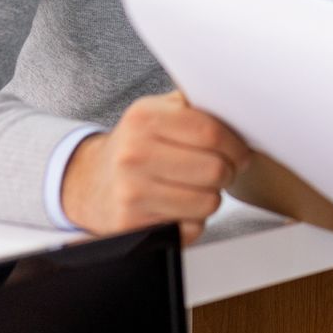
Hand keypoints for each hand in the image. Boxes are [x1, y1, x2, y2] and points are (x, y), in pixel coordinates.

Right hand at [59, 92, 249, 243]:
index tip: (240, 152)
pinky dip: (193, 221)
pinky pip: (190, 228)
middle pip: (215, 170)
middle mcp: (134, 153)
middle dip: (228, 172)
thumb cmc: (137, 145)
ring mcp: (131, 192)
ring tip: (198, 187)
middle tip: (223, 170)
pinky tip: (179, 207)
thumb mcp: (158, 112)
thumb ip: (195, 104)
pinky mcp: (133, 225)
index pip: (211, 132)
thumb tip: (241, 106)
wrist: (91, 181)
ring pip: (208, 202)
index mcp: (144, 117)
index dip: (236, 145)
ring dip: (212, 197)